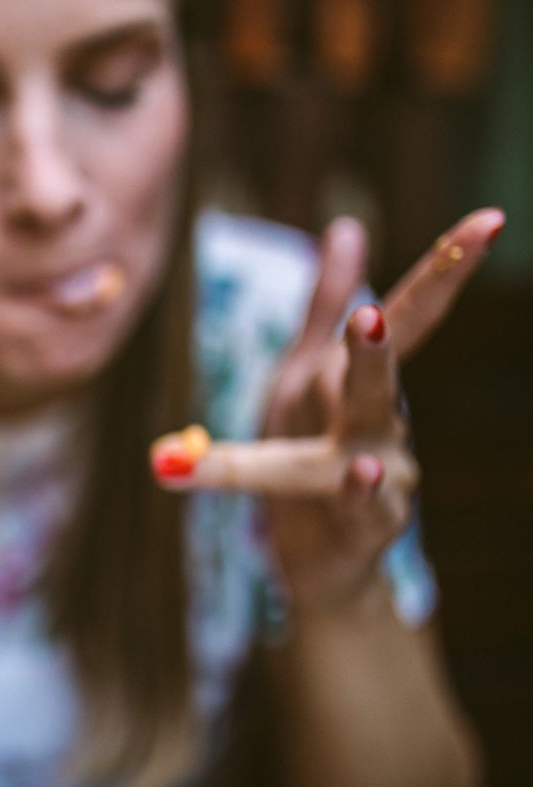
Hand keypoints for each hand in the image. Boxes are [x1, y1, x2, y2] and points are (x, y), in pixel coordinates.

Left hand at [152, 208, 504, 613]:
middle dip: (387, 336)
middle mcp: (382, 424)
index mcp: (357, 383)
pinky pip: (363, 509)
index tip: (490, 220)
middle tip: (373, 309)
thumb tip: (346, 227)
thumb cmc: (310, 459)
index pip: (405, 320)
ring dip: (366, 398)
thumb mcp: (304, 377)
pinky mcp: (366, 528)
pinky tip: (363, 471)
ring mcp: (384, 476)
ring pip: (372, 437)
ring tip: (364, 359)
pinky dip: (361, 492)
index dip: (443, 271)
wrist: (317, 559)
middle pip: (383, 374)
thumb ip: (322, 304)